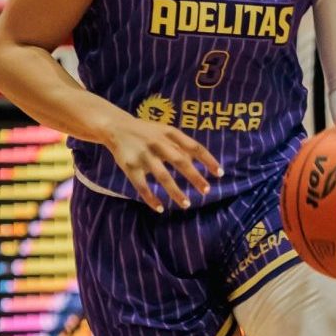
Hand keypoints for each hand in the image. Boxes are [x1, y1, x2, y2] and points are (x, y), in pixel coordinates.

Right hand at [104, 113, 220, 211]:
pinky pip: (142, 185)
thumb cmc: (147, 132)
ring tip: (186, 204)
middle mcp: (158, 143)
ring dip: (175, 191)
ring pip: (163, 176)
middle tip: (207, 191)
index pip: (194, 146)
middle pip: (180, 161)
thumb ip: (181, 145)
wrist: (116, 127)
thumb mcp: (165, 131)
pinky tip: (160, 208)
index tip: (220, 174)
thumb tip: (201, 162)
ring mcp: (144, 155)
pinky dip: (151, 198)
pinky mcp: (130, 166)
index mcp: (170, 133)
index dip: (208, 160)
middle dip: (195, 177)